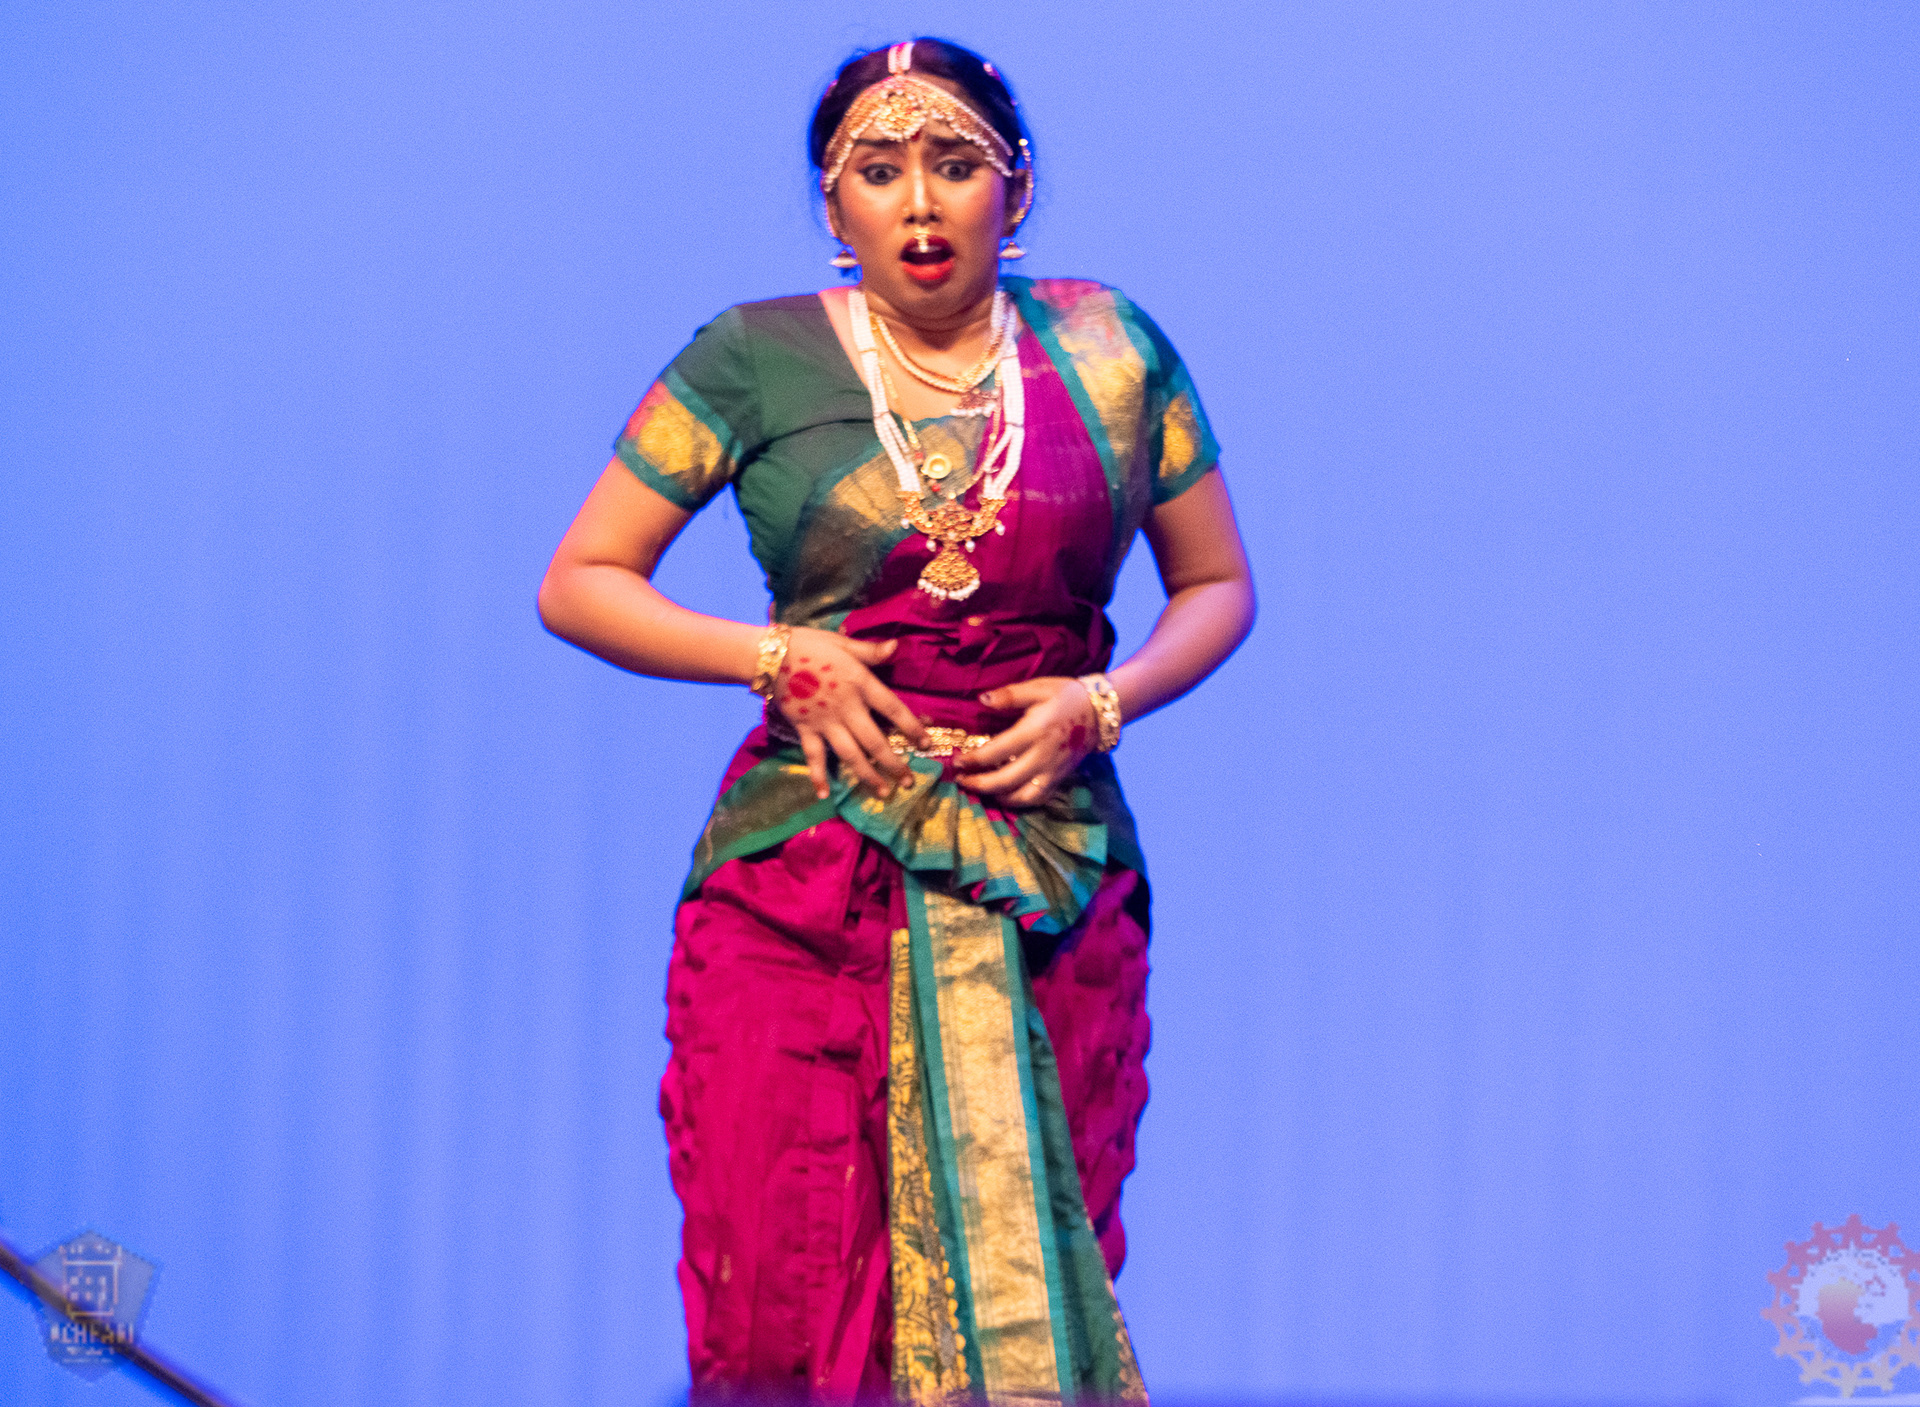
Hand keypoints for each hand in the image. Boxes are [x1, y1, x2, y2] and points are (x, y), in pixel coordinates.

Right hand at [775, 629, 927, 799]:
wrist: (770, 656)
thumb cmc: (809, 645)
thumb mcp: (843, 643)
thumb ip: (870, 651)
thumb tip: (896, 647)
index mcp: (860, 684)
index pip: (893, 709)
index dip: (912, 727)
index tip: (926, 743)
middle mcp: (847, 707)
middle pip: (875, 741)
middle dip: (893, 763)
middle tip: (908, 781)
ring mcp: (826, 722)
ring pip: (851, 754)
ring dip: (867, 775)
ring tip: (882, 793)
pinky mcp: (805, 729)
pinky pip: (814, 757)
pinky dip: (818, 776)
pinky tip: (824, 795)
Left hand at [952, 678, 1098, 806]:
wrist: (1100, 713)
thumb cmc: (1066, 695)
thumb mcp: (1039, 687)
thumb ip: (1010, 695)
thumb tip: (982, 700)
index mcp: (1035, 731)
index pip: (997, 751)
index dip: (973, 760)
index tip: (957, 761)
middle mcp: (1043, 755)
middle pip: (1005, 780)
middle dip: (979, 783)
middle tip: (961, 780)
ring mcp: (1053, 771)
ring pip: (1022, 796)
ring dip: (997, 797)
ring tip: (979, 790)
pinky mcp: (1059, 779)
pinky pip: (1038, 798)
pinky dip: (1019, 802)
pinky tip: (1003, 796)